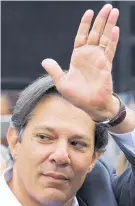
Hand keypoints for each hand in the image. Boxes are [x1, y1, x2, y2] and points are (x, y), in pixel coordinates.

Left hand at [42, 4, 119, 120]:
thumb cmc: (77, 97)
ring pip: (104, 39)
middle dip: (100, 21)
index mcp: (77, 58)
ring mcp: (99, 60)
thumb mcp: (62, 84)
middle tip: (107, 7)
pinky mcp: (106, 65)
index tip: (89, 12)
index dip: (84, 25)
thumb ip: (55, 71)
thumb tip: (45, 61)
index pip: (81, 37)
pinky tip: (115, 30)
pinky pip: (110, 50)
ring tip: (114, 12)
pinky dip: (113, 40)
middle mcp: (88, 56)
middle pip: (95, 34)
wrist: (91, 105)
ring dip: (109, 26)